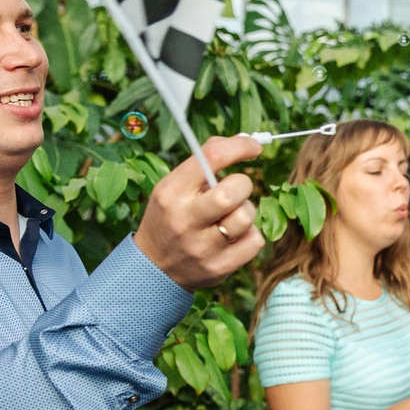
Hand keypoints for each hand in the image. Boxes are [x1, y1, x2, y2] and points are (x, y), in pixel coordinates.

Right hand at [137, 135, 264, 287]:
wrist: (154, 268)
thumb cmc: (172, 217)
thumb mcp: (173, 187)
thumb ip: (204, 164)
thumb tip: (243, 141)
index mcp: (171, 192)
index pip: (211, 157)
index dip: (240, 146)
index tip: (254, 146)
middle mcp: (184, 219)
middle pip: (232, 191)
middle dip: (242, 184)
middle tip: (236, 190)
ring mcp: (202, 246)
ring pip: (246, 216)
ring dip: (246, 211)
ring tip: (231, 216)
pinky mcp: (219, 267)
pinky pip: (255, 242)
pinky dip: (250, 235)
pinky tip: (235, 237)